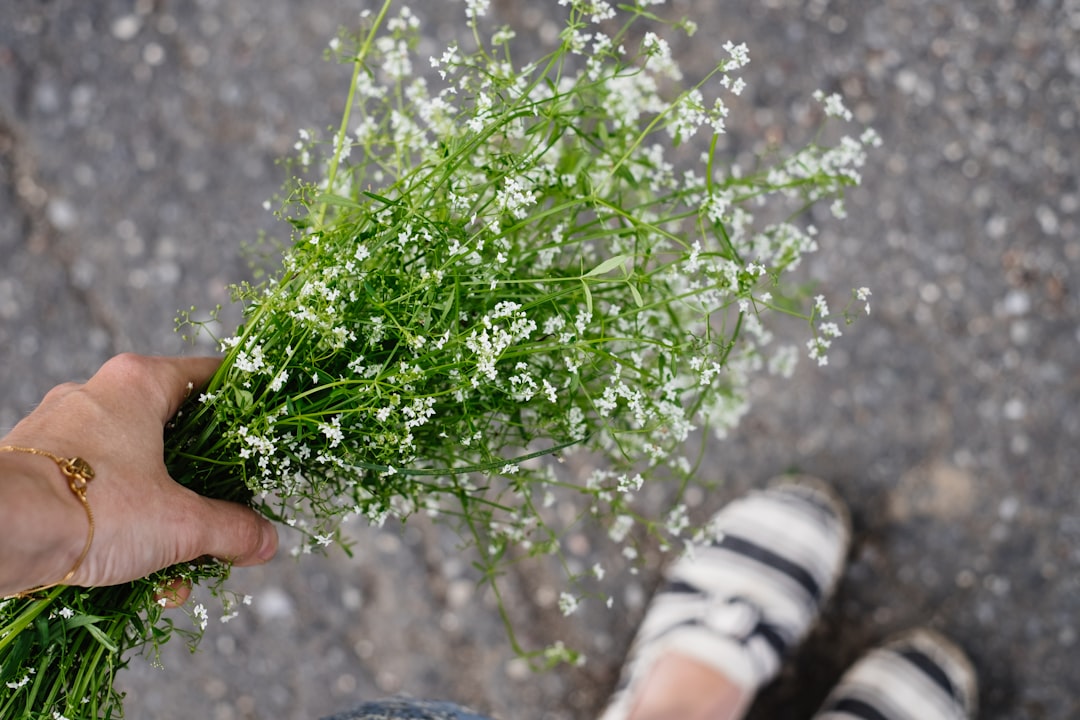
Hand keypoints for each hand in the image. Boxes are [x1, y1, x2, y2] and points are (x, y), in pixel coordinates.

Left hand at [0, 353, 277, 601]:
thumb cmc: (93, 507)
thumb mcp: (180, 523)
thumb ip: (230, 529)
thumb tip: (263, 542)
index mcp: (138, 383)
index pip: (210, 376)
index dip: (243, 405)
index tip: (262, 437)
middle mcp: (97, 393)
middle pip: (172, 431)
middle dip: (199, 487)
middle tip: (219, 520)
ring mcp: (60, 428)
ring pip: (132, 467)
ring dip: (159, 517)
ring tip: (172, 570)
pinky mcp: (33, 465)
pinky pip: (93, 489)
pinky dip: (118, 525)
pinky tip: (131, 575)